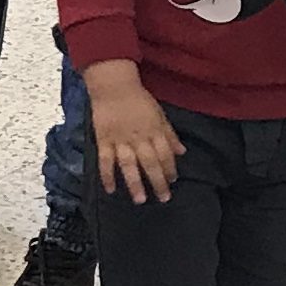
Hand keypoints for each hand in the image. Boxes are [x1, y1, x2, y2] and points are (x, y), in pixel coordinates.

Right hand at [86, 63, 180, 203]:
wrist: (113, 86)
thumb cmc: (138, 99)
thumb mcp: (160, 114)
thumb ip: (169, 134)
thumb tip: (182, 152)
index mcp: (154, 131)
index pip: (165, 154)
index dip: (170, 168)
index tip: (172, 180)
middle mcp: (139, 138)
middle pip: (150, 163)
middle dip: (158, 181)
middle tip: (163, 198)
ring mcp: (120, 140)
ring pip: (129, 165)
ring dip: (135, 183)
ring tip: (140, 200)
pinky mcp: (104, 140)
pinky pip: (105, 161)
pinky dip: (107, 175)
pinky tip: (110, 190)